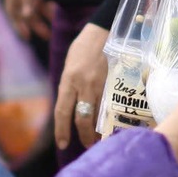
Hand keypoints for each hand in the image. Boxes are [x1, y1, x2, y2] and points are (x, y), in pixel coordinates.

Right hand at [3, 0, 51, 40]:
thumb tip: (25, 15)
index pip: (13, 8)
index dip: (19, 24)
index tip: (29, 37)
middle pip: (24, 8)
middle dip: (35, 24)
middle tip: (48, 36)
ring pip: (35, 4)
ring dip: (43, 16)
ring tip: (55, 28)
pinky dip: (48, 6)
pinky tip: (56, 13)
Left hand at [53, 23, 109, 150]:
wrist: (104, 30)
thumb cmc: (84, 47)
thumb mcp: (70, 65)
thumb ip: (69, 85)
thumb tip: (69, 105)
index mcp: (68, 80)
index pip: (62, 111)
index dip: (62, 130)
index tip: (63, 144)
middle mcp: (83, 84)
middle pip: (81, 118)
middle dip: (83, 135)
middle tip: (86, 146)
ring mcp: (101, 83)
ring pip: (98, 114)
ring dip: (98, 129)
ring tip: (99, 139)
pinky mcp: (115, 82)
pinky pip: (111, 105)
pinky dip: (110, 116)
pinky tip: (112, 123)